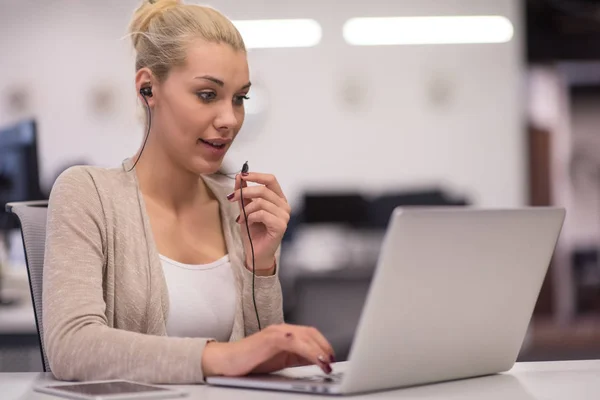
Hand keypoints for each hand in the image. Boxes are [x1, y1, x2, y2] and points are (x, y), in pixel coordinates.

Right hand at [201, 323, 335, 376]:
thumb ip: (296, 357)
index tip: (331, 358)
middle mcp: (281, 329)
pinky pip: (295, 342)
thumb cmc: (249, 360)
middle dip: (324, 347)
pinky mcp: (270, 338)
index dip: (323, 345)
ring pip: (305, 336)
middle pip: (311, 333)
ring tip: (326, 363)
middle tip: (331, 362)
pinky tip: (315, 359)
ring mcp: (276, 332)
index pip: (310, 334)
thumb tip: (315, 361)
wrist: (226, 362)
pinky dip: (308, 351)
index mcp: (284, 333)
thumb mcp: (279, 360)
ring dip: (319, 350)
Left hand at [227, 173, 290, 273]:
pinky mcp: (280, 226)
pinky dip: (251, 217)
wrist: (255, 252)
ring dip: (246, 209)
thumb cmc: (253, 231)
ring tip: (242, 217)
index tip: (241, 176)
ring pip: (261, 202)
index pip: (270, 179)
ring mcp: (284, 216)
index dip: (256, 175)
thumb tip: (239, 176)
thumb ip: (244, 193)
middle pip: (264, 189)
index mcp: (278, 198)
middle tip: (232, 198)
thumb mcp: (245, 208)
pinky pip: (262, 214)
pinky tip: (247, 223)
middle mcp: (284, 205)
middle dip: (244, 192)